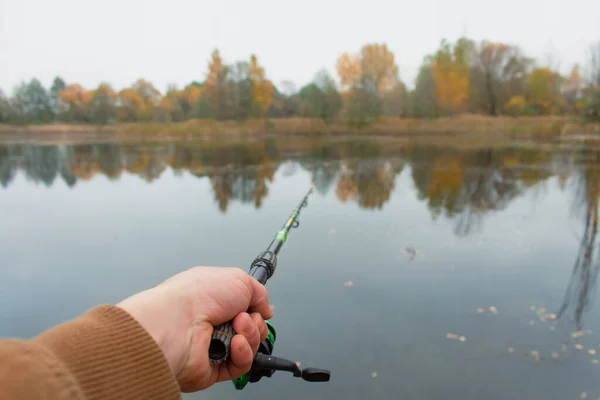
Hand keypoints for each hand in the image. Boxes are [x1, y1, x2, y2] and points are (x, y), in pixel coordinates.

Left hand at [116, 266, 272, 391]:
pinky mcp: (213, 367)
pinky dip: (243, 354)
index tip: (258, 306)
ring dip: (249, 335)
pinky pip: (241, 365)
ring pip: (249, 345)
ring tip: (235, 328)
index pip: (245, 307)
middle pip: (251, 327)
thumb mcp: (239, 279)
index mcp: (214, 298)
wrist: (177, 322)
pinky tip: (234, 344)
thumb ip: (259, 293)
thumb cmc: (197, 295)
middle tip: (240, 316)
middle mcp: (213, 321)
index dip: (255, 308)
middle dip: (254, 321)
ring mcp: (213, 345)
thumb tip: (267, 309)